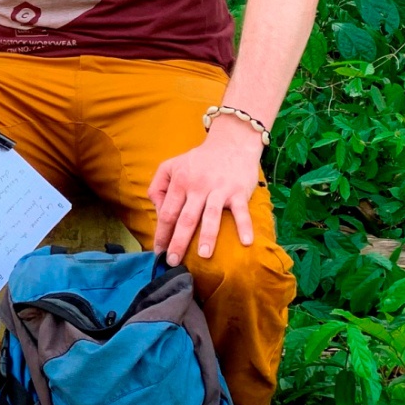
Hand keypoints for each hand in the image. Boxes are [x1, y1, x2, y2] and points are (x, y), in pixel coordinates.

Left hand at [149, 118, 263, 265]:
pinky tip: (246, 243)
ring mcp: (219, 189)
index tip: (158, 252)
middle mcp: (197, 186)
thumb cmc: (198, 160)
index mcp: (179, 181)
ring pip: (210, 215)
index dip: (162, 233)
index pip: (167, 212)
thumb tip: (158, 212)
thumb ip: (158, 187)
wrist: (231, 142)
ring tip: (203, 255)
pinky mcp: (238, 191)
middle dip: (178, 241)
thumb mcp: (171, 166)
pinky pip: (241, 211)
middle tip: (173, 262)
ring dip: (207, 236)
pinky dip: (244, 226)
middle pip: (185, 218)